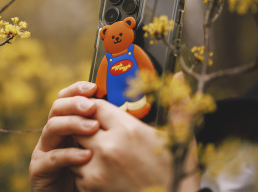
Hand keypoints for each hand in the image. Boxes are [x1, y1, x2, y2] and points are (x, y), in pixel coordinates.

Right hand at [29, 81, 99, 191]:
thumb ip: (103, 132)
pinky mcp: (39, 169)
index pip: (66, 99)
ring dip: (72, 124)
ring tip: (93, 128)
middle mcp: (52, 135)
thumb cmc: (90, 176)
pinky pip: (52, 158)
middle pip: (57, 108)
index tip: (93, 87)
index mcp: (66, 126)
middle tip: (92, 106)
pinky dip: (69, 155)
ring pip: (52, 128)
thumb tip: (124, 111)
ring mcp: (44, 151)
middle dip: (74, 104)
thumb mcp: (98, 149)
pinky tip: (85, 156)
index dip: (77, 90)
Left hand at [72, 99, 199, 191]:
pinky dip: (85, 169)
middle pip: (80, 125)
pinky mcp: (92, 186)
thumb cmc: (177, 173)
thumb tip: (178, 77)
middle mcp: (108, 147)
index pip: (96, 106)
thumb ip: (177, 105)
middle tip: (102, 134)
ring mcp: (97, 168)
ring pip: (76, 147)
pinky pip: (77, 170)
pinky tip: (105, 171)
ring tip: (104, 154)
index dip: (97, 107)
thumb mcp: (181, 138)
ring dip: (85, 148)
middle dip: (88, 127)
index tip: (102, 113)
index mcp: (128, 130)